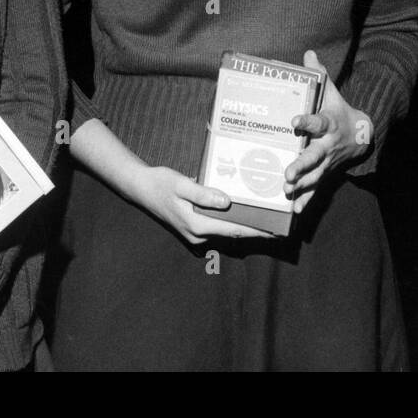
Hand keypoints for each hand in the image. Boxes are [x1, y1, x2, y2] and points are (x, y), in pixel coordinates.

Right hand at [135, 166, 266, 243]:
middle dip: (254, 230)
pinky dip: (231, 222)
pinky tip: (241, 212)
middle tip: (276, 224)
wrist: (141, 188)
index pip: (233, 230)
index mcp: (197, 225)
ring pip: (225, 231)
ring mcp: (194, 234)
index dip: (256, 231)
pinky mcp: (193, 229)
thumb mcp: (181, 185)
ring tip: (264, 217)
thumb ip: (204, 194)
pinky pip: (217, 228)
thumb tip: (227, 202)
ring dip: (243, 226)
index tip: (274, 231)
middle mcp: (197, 234)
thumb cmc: (161, 183)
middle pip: (232, 233)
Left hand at [283, 50, 371, 211]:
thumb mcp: (331, 92)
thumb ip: (319, 74)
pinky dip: (307, 199)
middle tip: (288, 172)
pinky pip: (317, 188)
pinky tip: (295, 209)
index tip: (294, 122)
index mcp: (329, 123)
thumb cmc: (338, 110)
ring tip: (286, 189)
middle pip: (315, 155)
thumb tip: (308, 53)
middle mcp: (328, 145)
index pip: (318, 121)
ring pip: (315, 175)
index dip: (307, 122)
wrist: (361, 134)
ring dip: (301, 184)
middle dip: (302, 164)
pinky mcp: (326, 173)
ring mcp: (327, 162)